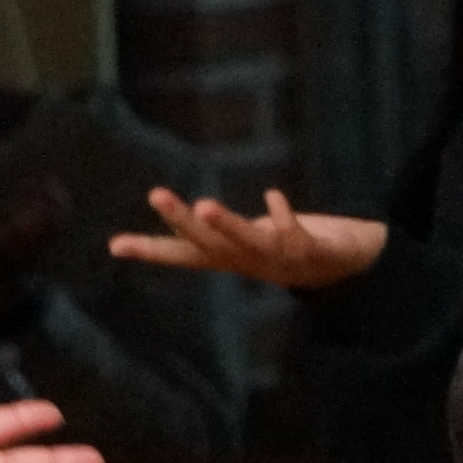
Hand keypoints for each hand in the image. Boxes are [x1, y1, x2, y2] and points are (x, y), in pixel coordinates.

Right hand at [110, 187, 386, 290]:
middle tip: (156, 193)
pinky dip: (284, 218)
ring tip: (205, 204)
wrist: (348, 269)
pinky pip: (297, 235)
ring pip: (249, 242)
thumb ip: (210, 237)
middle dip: (183, 220)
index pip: (183, 254)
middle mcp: (250, 261)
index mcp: (230, 257)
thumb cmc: (284, 250)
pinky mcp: (312, 250)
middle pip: (211, 242)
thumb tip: (179, 221)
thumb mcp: (242, 244)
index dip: (149, 249)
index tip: (114, 245)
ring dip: (227, 225)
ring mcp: (280, 258)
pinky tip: (272, 196)